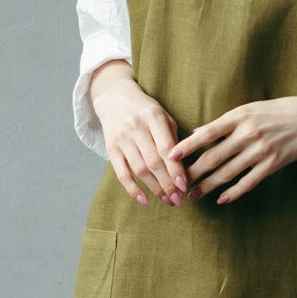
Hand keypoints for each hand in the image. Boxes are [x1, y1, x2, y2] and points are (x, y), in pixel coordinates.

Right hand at [90, 63, 189, 207]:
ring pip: (139, 169)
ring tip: (168, 201)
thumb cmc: (146, 110)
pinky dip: (132, 189)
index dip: (175, 169)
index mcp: (153, 116)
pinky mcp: (110, 147)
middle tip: (179, 200)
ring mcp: (121, 138)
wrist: (114, 96)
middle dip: (167, 184)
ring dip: (155, 189)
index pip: (166, 148)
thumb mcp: (163, 117)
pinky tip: (144, 200)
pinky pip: (121, 173)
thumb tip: (185, 170)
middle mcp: (136, 127)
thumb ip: (174, 139)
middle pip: (153, 162)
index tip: (184, 186)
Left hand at [170, 94, 296, 205]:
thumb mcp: (250, 110)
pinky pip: (248, 181)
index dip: (187, 147)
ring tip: (194, 194)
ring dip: (208, 186)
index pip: (206, 134)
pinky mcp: (274, 163)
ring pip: (227, 172)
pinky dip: (233, 192)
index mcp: (239, 116)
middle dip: (193, 172)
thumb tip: (196, 133)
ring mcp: (261, 150)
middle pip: (213, 157)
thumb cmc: (279, 111)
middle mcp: (248, 133)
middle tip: (177, 183)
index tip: (170, 157)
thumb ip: (224, 123)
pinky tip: (222, 199)